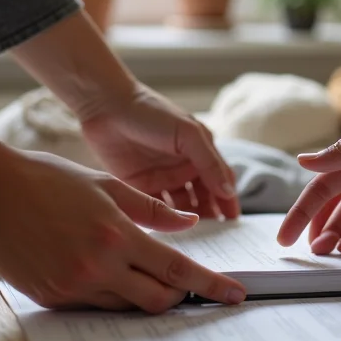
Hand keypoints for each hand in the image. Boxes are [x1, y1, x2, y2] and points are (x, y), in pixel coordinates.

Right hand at [0, 151, 245, 311]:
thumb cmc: (50, 180)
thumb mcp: (107, 186)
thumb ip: (153, 209)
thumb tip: (190, 220)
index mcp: (118, 236)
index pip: (177, 271)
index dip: (211, 285)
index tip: (235, 294)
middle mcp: (98, 267)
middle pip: (157, 300)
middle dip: (178, 296)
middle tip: (181, 283)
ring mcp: (73, 287)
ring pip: (126, 306)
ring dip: (140, 292)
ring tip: (131, 267)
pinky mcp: (52, 298)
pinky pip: (94, 306)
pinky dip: (108, 292)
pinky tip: (97, 268)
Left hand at [80, 83, 239, 218]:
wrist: (107, 106)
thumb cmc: (153, 113)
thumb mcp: (189, 134)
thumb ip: (210, 163)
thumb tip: (229, 192)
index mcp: (199, 152)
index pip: (219, 180)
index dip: (228, 200)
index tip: (233, 220)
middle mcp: (183, 167)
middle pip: (202, 197)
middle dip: (210, 214)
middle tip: (214, 233)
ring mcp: (163, 177)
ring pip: (181, 205)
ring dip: (188, 219)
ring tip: (194, 234)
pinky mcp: (140, 186)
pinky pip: (157, 207)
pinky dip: (165, 219)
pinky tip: (170, 229)